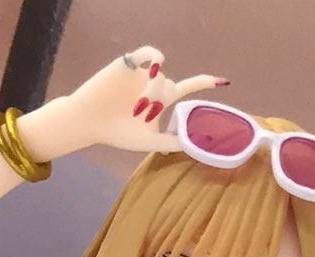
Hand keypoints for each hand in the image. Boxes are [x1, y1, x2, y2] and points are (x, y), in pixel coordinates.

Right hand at [62, 46, 225, 156]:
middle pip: (170, 85)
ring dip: (152, 91)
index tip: (223, 82)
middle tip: (142, 114)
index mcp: (160, 100)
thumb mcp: (147, 142)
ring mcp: (142, 73)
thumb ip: (171, 141)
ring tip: (136, 105)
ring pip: (159, 75)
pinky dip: (155, 58)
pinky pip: (149, 54)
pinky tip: (153, 66)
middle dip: (160, 100)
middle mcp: (153, 84)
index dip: (204, 83)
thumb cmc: (117, 133)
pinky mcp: (129, 63)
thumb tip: (195, 143)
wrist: (90, 121)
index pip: (188, 88)